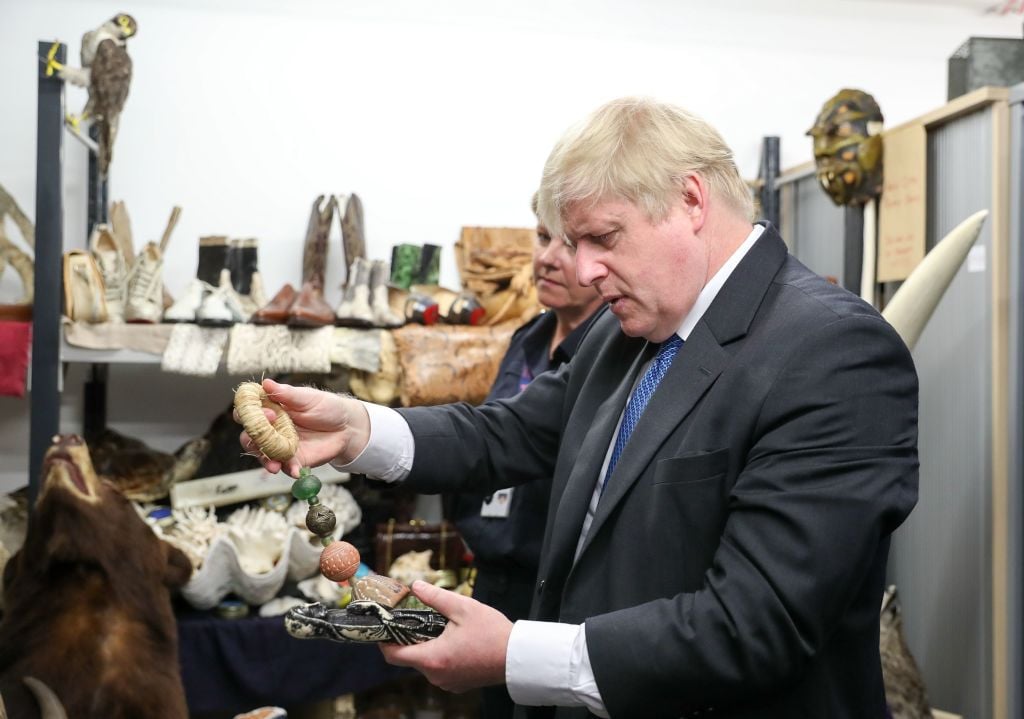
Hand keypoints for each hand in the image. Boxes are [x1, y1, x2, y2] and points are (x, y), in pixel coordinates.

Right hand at [236, 378, 370, 476]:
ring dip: (265, 459)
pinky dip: (288, 470)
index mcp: (271, 409)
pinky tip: (295, 470)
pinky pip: (285, 468)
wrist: (347, 427)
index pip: (249, 411)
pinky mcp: (293, 460)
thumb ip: (287, 394)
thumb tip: (266, 383)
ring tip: (274, 464)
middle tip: (270, 431)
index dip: (249, 412)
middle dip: (253, 437)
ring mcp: (280, 446)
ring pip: (263, 455)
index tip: (266, 412)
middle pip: (250, 435)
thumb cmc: (326, 407)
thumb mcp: (308, 398)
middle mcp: (271, 429)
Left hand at [379, 580, 511, 692]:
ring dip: (428, 646)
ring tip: (443, 627)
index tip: (384, 629)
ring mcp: (447, 683)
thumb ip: (435, 596)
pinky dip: (441, 655)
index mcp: (432, 658)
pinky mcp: (458, 684)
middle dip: (411, 638)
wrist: (517, 657)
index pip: (394, 656)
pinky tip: (455, 641)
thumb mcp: (462, 607)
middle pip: (410, 658)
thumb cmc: (491, 633)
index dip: (384, 642)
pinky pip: (440, 669)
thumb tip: (415, 585)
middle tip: (419, 619)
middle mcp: (436, 675)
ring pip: (426, 663)